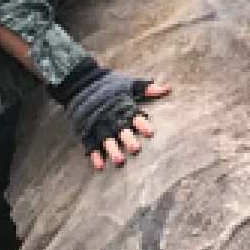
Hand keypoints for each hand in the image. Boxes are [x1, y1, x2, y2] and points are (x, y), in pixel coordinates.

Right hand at [49, 59, 171, 170]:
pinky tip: (99, 166)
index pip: (135, 117)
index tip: (150, 133)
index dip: (143, 125)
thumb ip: (148, 89)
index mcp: (124, 108)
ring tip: (120, 161)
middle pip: (121, 131)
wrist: (81, 83)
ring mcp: (98, 126)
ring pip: (107, 140)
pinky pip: (90, 145)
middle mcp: (112, 118)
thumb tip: (168, 88)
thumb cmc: (109, 85)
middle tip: (136, 149)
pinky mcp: (87, 131)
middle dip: (129, 140)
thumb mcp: (130, 85)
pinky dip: (95, 155)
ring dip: (113, 150)